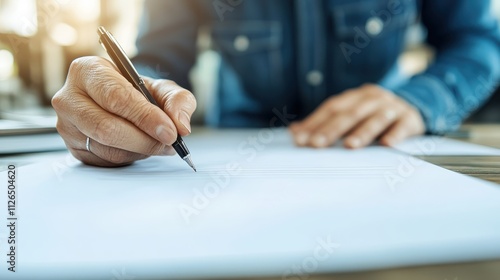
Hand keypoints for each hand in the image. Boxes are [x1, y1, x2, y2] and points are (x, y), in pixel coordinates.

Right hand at [52, 56, 196, 166]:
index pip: (115, 97)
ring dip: (140, 150)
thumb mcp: (162, 88)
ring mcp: (67, 126)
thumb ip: (178, 100)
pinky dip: (131, 157)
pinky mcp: (74, 149)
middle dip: (145, 139)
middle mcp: (69, 98)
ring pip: (107, 148)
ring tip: (159, 143)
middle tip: (169, 142)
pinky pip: (105, 161)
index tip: (169, 131)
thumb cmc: (138, 92)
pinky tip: (141, 147)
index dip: (145, 117)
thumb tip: (181, 126)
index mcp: (87, 71)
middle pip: (106, 127)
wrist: (120, 103)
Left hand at [289, 84, 424, 148]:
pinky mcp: (410, 118)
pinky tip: (386, 144)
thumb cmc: (373, 115)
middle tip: (317, 144)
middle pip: (350, 114)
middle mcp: (372, 98)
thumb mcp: (350, 114)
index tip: (301, 139)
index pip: (331, 108)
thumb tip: (294, 132)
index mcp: (355, 96)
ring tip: (349, 146)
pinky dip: (395, 135)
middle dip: (332, 130)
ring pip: (375, 119)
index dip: (315, 123)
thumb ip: (324, 123)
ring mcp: (392, 107)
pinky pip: (403, 126)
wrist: (413, 109)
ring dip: (362, 132)